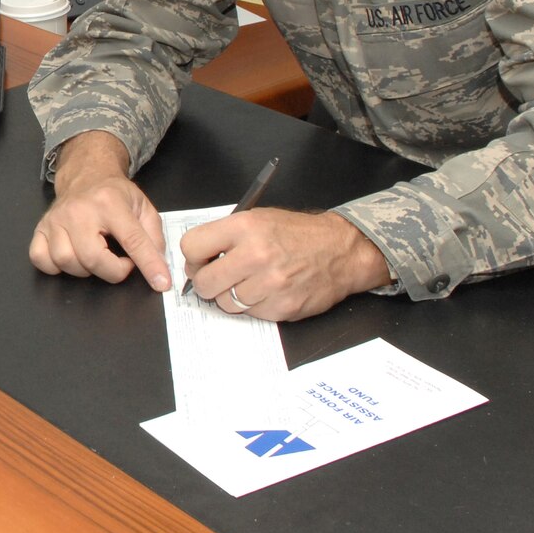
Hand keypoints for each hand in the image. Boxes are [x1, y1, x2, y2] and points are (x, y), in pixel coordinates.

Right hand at [29, 131, 171, 289]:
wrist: (86, 174)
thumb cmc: (114, 194)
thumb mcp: (143, 207)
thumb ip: (154, 237)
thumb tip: (158, 269)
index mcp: (110, 202)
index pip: (132, 240)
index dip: (149, 265)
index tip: (160, 283)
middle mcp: (79, 210)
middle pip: (92, 258)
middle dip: (113, 271)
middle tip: (121, 262)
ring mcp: (55, 220)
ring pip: (65, 261)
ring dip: (85, 270)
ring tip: (97, 258)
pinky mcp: (41, 228)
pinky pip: (40, 259)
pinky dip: (55, 266)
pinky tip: (72, 257)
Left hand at [179, 207, 392, 320]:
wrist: (341, 250)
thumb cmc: (297, 234)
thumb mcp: (258, 218)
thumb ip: (225, 236)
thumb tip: (195, 260)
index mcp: (245, 227)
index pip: (191, 247)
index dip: (193, 257)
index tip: (201, 261)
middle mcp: (256, 254)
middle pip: (204, 282)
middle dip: (206, 282)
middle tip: (217, 278)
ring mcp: (270, 283)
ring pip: (225, 303)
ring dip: (230, 296)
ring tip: (247, 283)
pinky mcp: (282, 307)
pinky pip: (250, 314)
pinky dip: (253, 306)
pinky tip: (266, 292)